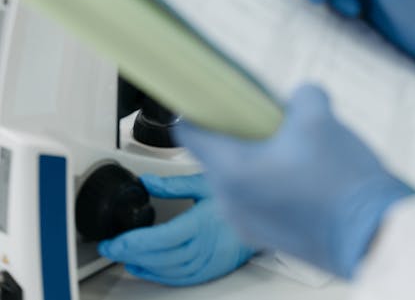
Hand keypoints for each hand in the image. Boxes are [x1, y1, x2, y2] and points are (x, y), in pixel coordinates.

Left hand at [97, 173, 254, 285]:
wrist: (260, 218)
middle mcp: (203, 247)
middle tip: (109, 248)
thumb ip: (173, 184)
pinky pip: (177, 278)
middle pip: (159, 256)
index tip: (114, 241)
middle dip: (129, 253)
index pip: (161, 238)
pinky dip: (156, 275)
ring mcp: (205, 262)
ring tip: (121, 256)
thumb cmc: (238, 198)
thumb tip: (146, 181)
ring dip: (140, 264)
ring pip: (166, 269)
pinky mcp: (207, 271)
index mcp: (202, 223)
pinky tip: (142, 268)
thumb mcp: (206, 182)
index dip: (134, 242)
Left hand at [175, 85, 413, 279]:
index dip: (197, 108)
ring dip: (258, 157)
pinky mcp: (269, 237)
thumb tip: (297, 97)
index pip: (189, 134)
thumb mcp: (320, 118)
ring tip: (294, 145)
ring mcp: (248, 225)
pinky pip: (256, 198)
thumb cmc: (342, 180)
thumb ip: (300, 96)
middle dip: (240, 131)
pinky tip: (305, 171)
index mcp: (233, 173)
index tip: (211, 95)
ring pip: (239, 177)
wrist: (375, 237)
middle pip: (217, 154)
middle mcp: (231, 204)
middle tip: (269, 115)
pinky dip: (271, 180)